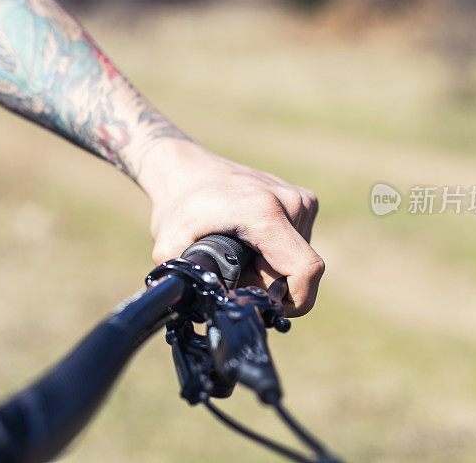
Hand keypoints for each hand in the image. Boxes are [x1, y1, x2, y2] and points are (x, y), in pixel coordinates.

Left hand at [139, 142, 323, 316]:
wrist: (186, 168)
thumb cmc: (178, 206)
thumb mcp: (170, 246)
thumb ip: (187, 280)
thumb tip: (202, 307)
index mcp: (266, 213)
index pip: (306, 271)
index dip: (291, 301)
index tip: (263, 304)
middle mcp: (292, 202)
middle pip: (298, 270)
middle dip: (269, 284)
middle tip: (234, 273)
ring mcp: (300, 199)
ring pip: (299, 258)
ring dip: (272, 268)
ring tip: (239, 253)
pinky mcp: (302, 200)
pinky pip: (298, 244)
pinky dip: (277, 253)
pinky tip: (250, 241)